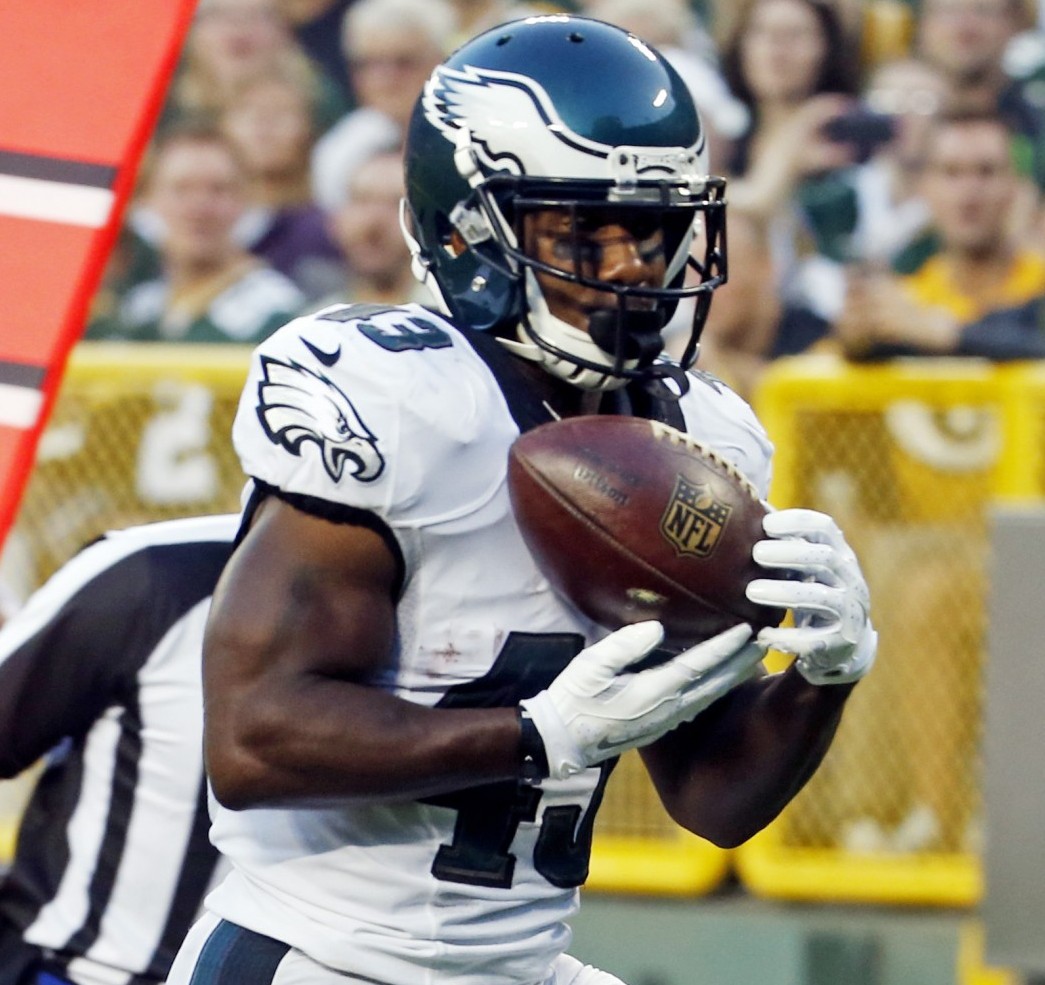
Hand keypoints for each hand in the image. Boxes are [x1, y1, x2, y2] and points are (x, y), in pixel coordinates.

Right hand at [520, 621, 764, 778]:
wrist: (562, 742)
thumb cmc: (572, 700)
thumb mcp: (589, 667)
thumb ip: (624, 646)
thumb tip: (657, 630)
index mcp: (653, 693)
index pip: (699, 666)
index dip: (725, 647)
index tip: (747, 627)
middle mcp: (668, 708)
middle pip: (717, 682)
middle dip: (744, 660)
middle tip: (769, 637)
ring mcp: (667, 718)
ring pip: (712, 693)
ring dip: (735, 673)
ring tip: (755, 653)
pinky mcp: (662, 722)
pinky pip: (700, 700)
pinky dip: (718, 684)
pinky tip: (725, 674)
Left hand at [746, 509, 876, 685]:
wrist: (842, 644)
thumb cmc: (809, 593)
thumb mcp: (803, 566)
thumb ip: (782, 543)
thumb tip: (745, 506)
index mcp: (839, 555)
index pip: (825, 528)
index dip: (798, 522)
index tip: (767, 523)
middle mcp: (850, 579)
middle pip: (826, 559)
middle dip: (790, 554)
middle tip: (756, 554)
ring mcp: (850, 612)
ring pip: (823, 598)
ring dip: (785, 593)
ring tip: (751, 591)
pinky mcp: (840, 643)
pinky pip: (815, 641)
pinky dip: (788, 637)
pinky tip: (762, 633)